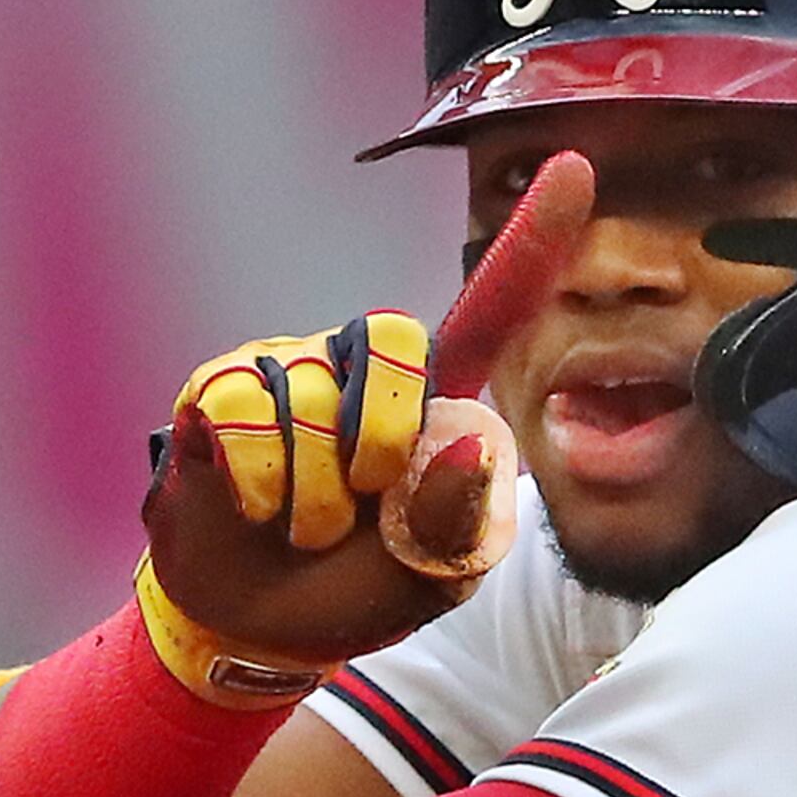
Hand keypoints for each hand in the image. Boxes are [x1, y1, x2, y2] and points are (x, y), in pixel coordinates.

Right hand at [140, 152, 586, 693]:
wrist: (255, 628)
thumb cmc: (356, 591)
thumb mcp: (433, 579)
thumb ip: (460, 523)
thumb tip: (463, 436)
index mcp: (433, 400)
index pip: (490, 312)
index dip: (533, 243)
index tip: (578, 168)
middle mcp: (362, 366)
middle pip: (393, 344)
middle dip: (380, 445)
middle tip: (363, 510)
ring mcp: (289, 369)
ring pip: (309, 403)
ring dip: (312, 498)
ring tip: (304, 526)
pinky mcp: (218, 390)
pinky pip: (244, 420)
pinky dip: (258, 490)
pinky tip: (254, 509)